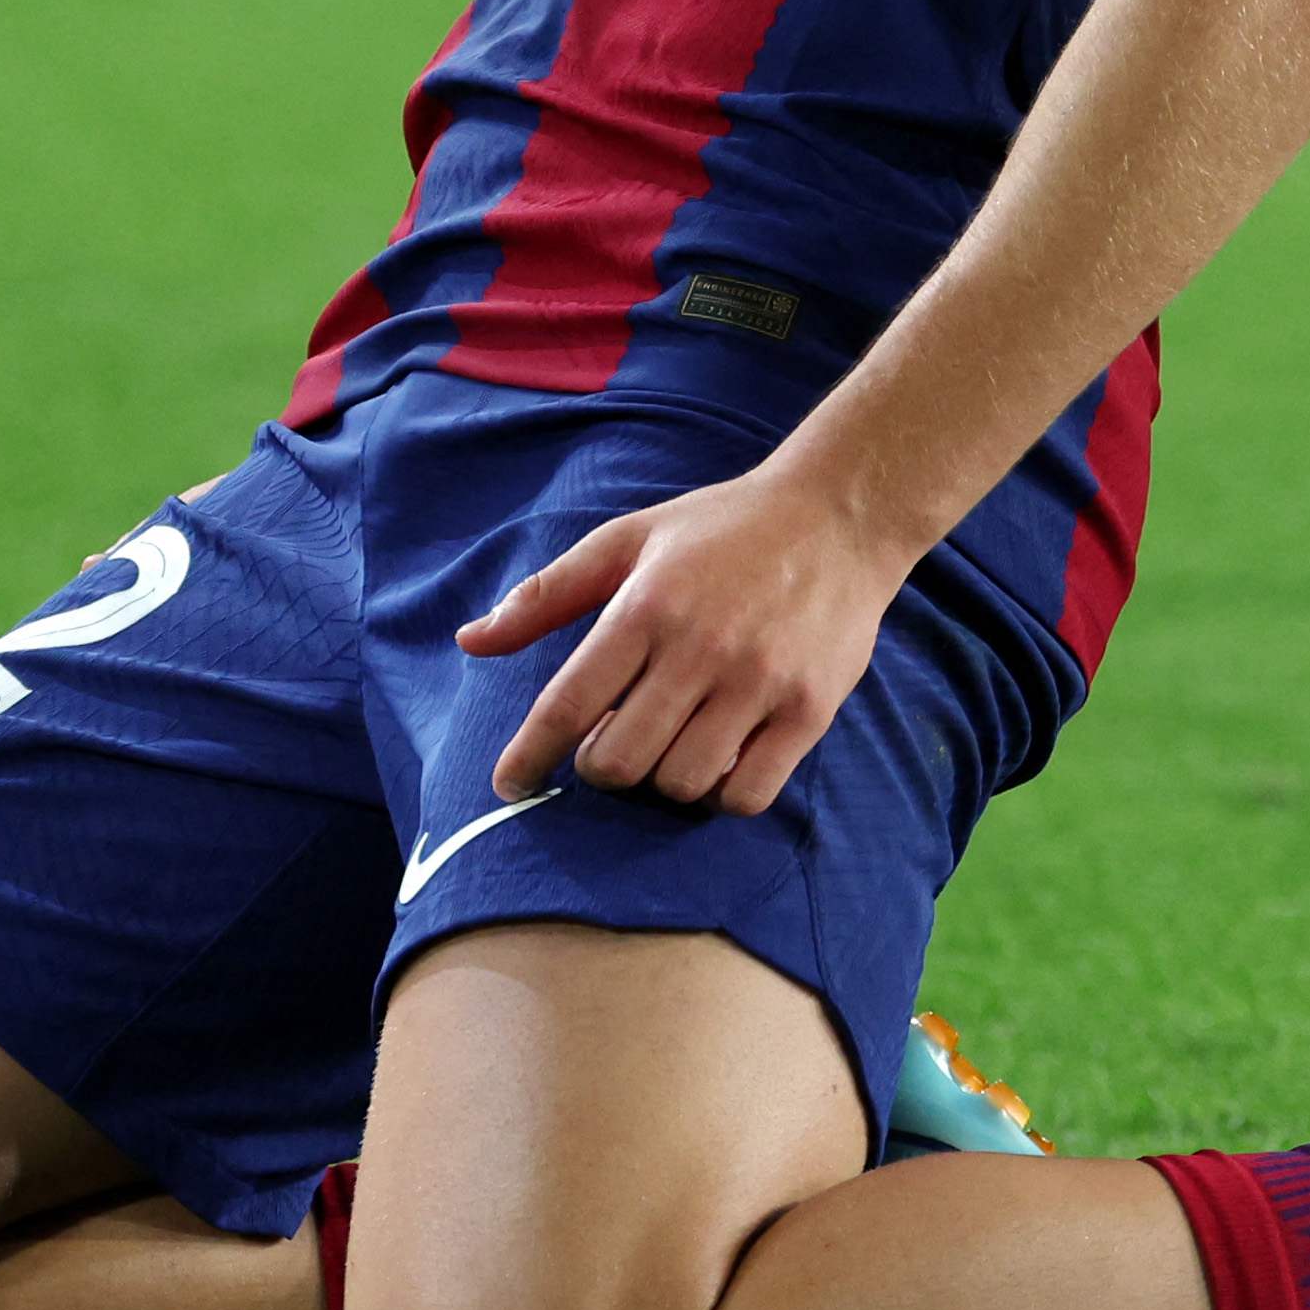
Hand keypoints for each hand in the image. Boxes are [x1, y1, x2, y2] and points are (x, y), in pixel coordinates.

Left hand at [458, 465, 910, 813]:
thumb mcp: (627, 539)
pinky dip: (720, 793)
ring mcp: (759, 684)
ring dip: (662, 779)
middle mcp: (701, 648)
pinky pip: (747, 794)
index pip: (568, 704)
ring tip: (670, 743)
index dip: (529, 755)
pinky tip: (717, 759)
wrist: (839, 516)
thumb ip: (547, 595)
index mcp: (647, 605)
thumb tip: (470, 642)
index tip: (509, 782)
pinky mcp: (809, 711)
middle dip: (600, 766)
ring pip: (681, 783)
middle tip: (612, 743)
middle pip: (620, 761)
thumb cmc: (720, 529)